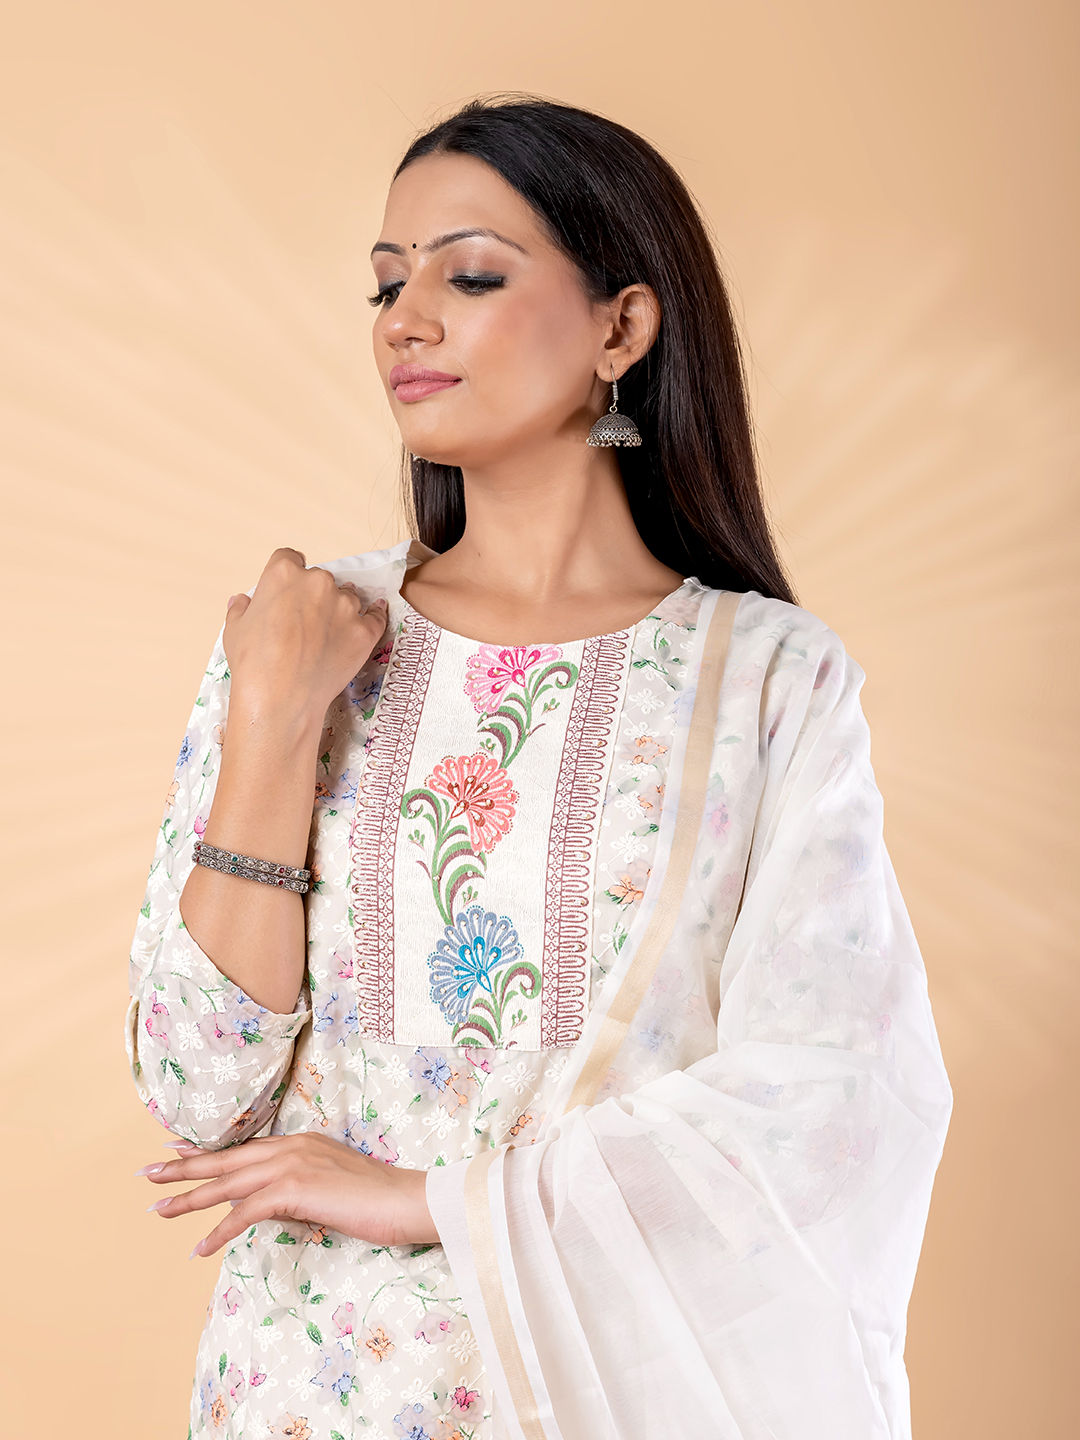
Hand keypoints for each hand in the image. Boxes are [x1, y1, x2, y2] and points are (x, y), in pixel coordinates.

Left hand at [137, 1133, 438, 1257]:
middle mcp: (291, 1147)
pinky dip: (219, 1231)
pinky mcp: (294, 1189)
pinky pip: (245, 1212)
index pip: (244, 1146)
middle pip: (226, 1159)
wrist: (404, 1200)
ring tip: (158, 1208)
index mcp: (300, 1142)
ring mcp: (292, 1165)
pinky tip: (199, 1247)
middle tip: (148, 1172)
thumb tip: (268, 1204)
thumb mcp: (331, 1186)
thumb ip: (298, 1189)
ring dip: (189, 1197)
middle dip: (184, 1167)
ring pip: (228, 1182)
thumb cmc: (376, 1199)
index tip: (175, 1149)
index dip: (207, 1149)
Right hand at [224, 546, 388, 724]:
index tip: (289, 592)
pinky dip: (371, 618)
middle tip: (305, 623)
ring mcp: (345, 605)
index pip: (290, 558)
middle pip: (320, 579)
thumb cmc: (253, 663)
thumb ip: (241, 608)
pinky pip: (375, 616)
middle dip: (314, 596)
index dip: (289, 576)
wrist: (281, 698)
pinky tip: (368, 621)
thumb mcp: (234, 629)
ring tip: (326, 638)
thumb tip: (242, 600)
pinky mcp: (364, 630)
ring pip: (347, 597)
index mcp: (284, 573)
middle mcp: (318, 581)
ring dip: (339, 610)